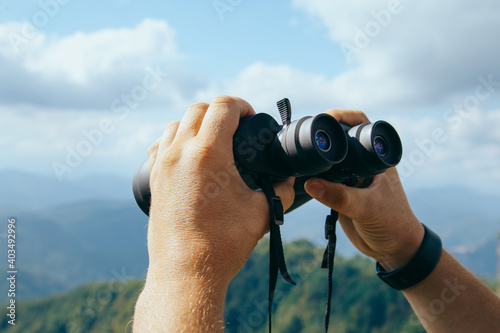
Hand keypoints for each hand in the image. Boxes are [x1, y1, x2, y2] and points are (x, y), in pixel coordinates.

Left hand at [146, 95, 294, 283]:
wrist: (187, 271)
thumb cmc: (224, 244)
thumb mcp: (262, 212)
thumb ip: (280, 190)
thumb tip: (289, 181)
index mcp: (209, 153)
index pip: (224, 106)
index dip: (242, 105)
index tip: (251, 117)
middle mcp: (181, 152)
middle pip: (198, 109)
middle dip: (220, 111)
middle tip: (236, 128)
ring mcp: (163, 165)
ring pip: (175, 124)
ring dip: (196, 123)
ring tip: (212, 139)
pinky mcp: (154, 180)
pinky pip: (160, 145)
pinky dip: (175, 140)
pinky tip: (186, 154)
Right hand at [304, 109, 423, 269]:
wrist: (394, 249)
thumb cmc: (392, 224)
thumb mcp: (366, 209)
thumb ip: (339, 197)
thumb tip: (310, 183)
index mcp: (376, 160)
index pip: (360, 126)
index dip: (343, 116)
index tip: (324, 118)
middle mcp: (364, 165)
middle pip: (341, 140)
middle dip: (324, 135)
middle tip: (305, 135)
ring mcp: (351, 178)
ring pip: (330, 160)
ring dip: (316, 158)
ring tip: (299, 156)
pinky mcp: (341, 193)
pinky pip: (324, 181)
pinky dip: (313, 178)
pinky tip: (301, 179)